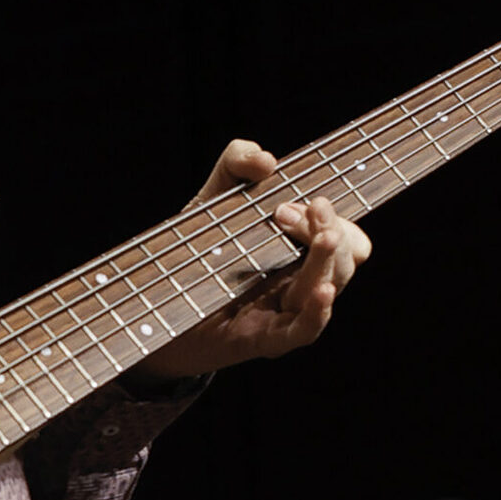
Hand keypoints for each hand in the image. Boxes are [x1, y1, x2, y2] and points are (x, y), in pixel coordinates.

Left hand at [137, 141, 371, 380]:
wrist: (154, 300)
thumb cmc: (197, 248)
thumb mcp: (214, 194)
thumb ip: (237, 162)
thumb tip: (266, 160)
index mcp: (303, 250)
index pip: (346, 236)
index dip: (331, 218)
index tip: (288, 203)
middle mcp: (301, 281)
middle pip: (346, 259)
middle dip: (329, 231)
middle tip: (286, 212)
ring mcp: (285, 312)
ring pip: (329, 288)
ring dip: (328, 260)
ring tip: (322, 237)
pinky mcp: (263, 338)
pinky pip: (303, 332)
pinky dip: (317, 314)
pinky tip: (322, 292)